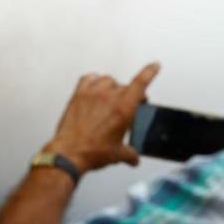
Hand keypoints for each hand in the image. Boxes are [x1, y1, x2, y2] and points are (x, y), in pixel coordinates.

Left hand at [44, 62, 160, 172]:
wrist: (70, 153)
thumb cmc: (92, 151)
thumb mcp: (117, 154)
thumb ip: (130, 154)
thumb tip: (133, 157)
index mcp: (123, 108)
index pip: (140, 83)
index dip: (149, 72)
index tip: (154, 66)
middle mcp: (108, 97)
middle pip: (125, 86)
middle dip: (130, 94)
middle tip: (128, 105)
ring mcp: (92, 94)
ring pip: (107, 80)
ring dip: (112, 87)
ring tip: (111, 97)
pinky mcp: (78, 95)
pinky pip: (88, 79)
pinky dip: (94, 81)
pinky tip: (94, 88)